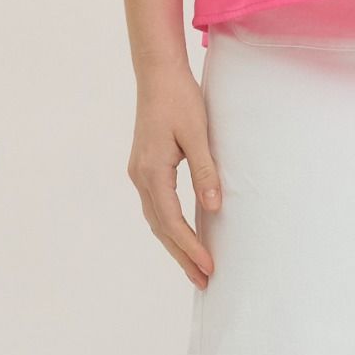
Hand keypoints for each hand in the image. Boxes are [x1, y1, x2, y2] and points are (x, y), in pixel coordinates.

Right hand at [127, 59, 222, 287]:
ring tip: (195, 265)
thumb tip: (214, 207)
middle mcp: (140, 176)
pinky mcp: (144, 166)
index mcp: (152, 171)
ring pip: (156, 218)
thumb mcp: (197, 133)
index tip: (208, 267)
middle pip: (161, 227)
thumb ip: (205, 170)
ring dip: (175, 243)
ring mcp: (140, 171)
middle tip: (203, 280)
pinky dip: (169, 224)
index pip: (172, 221)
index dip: (190, 246)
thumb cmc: (179, 98)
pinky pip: (157, 205)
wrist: (157, 73)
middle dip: (181, 255)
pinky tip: (182, 232)